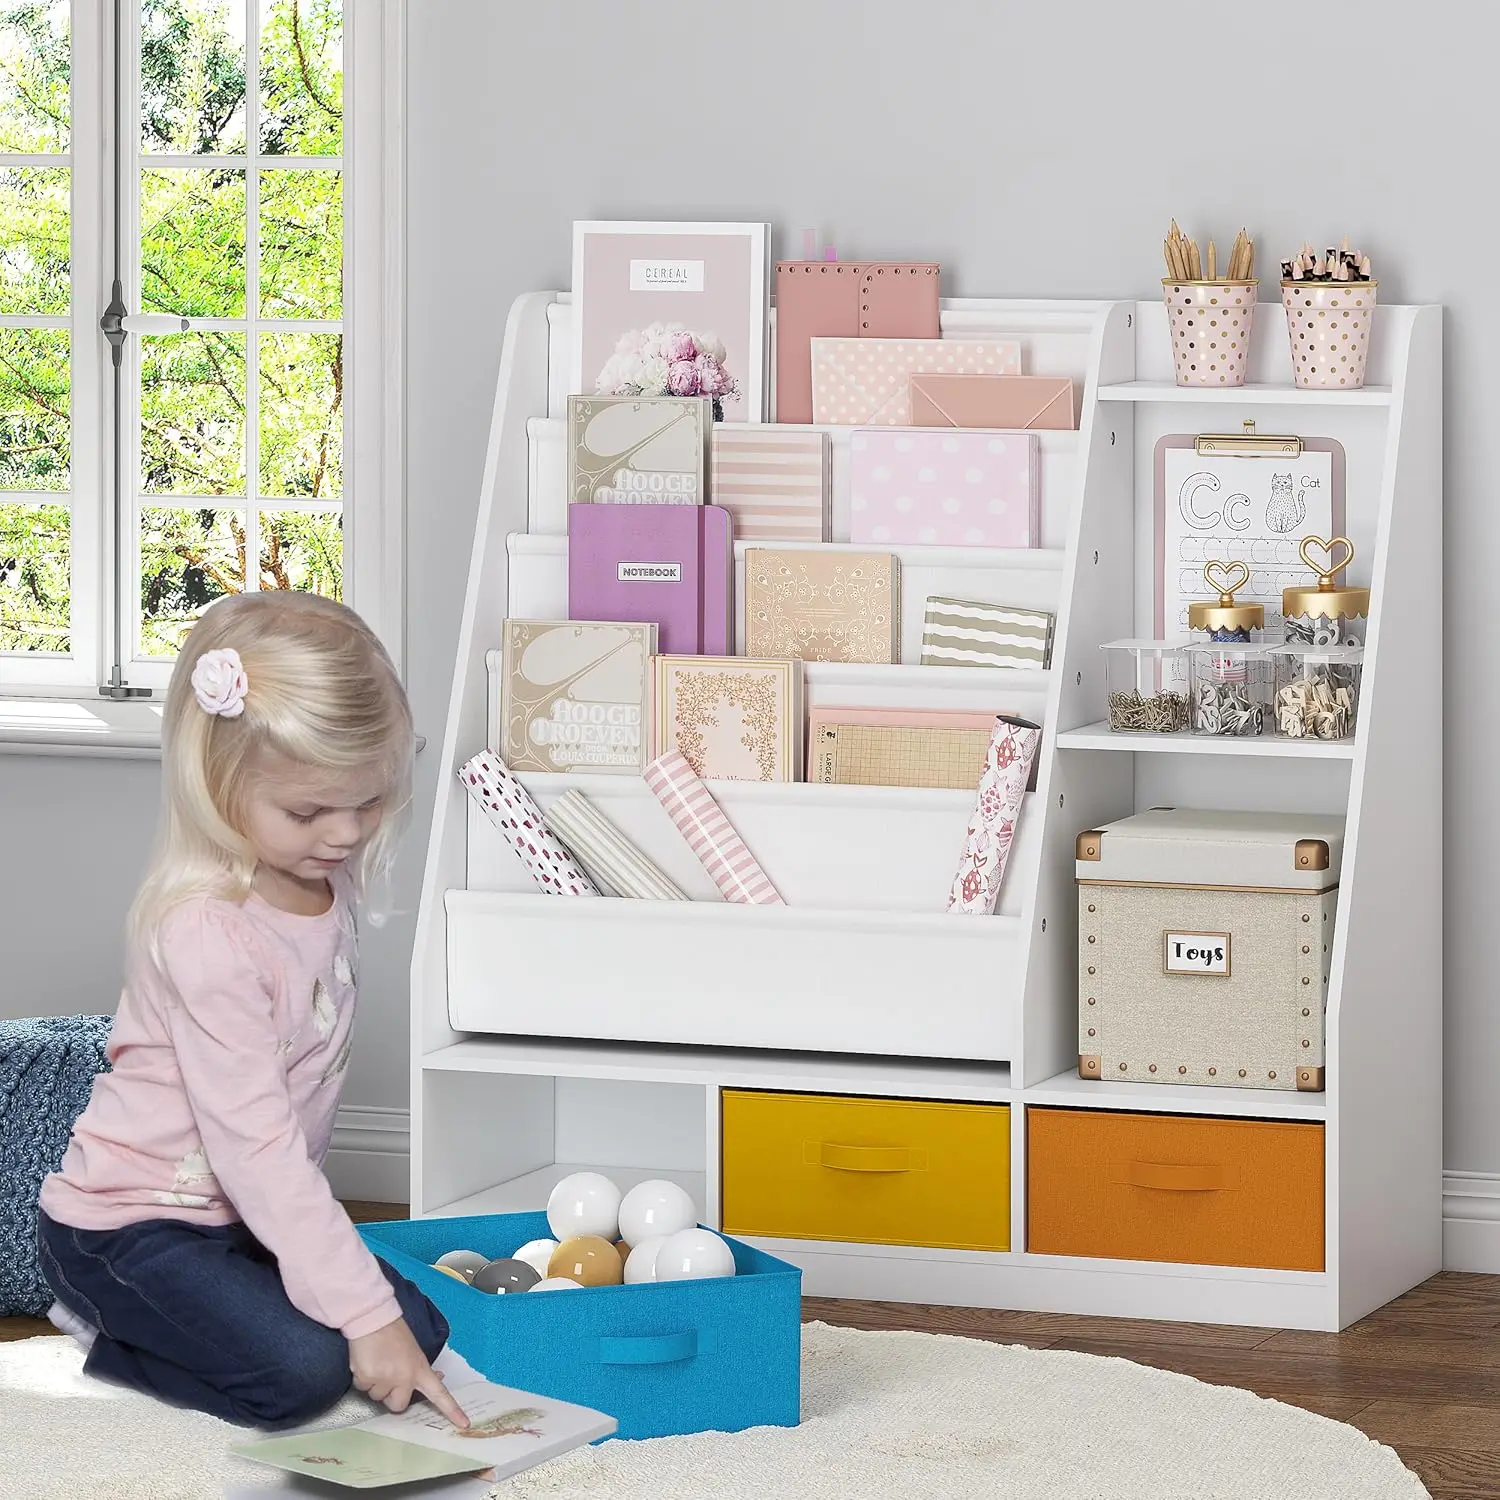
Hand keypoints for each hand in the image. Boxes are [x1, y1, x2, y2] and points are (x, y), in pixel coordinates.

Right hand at [349, 1316, 468, 1428]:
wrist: (373, 1319)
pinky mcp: (367, 1378)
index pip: (440, 1393)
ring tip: (377, 1361)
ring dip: (376, 1384)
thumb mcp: (414, 1351)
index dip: (451, 1410)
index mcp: (420, 1369)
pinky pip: (362, 1388)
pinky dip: (362, 1378)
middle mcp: (404, 1378)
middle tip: (388, 1375)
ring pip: (377, 1397)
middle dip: (391, 1395)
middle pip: (398, 1406)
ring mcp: (385, 1380)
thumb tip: (438, 1378)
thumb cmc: (394, 1333)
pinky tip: (366, 1360)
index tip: (463, 1424)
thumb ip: (422, 1369)